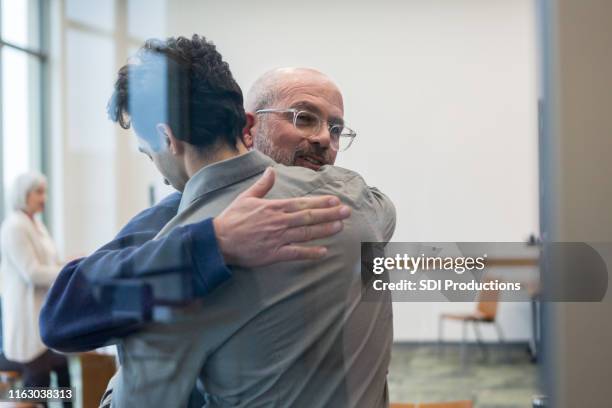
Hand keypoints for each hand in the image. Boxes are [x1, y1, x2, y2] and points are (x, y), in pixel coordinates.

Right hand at [213, 167, 350, 266]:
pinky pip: (296, 253)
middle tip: (346, 211)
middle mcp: (279, 222)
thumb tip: (270, 170)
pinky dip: (310, 253)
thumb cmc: (232, 218)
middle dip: (329, 214)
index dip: (320, 202)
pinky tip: (323, 252)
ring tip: (340, 226)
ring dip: (324, 230)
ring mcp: (278, 238)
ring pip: (306, 233)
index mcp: (274, 207)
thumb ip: (262, 185)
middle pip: (309, 217)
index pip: (302, 203)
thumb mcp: (246, 197)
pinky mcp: (274, 254)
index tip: (335, 200)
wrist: (219, 241)